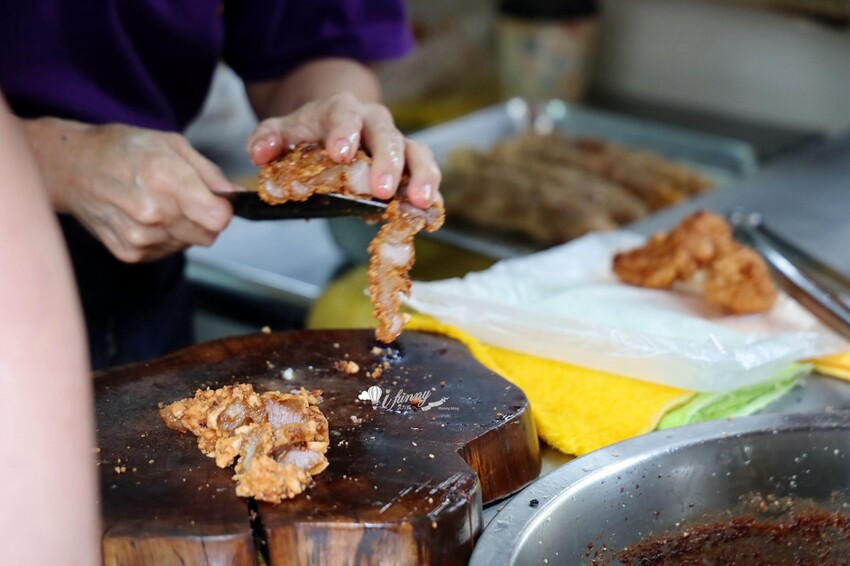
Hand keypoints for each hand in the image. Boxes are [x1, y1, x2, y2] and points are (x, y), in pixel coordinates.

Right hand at [25, 119, 236, 262]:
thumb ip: (209, 173)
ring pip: (189, 244)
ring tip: (162, 204)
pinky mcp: (130, 252)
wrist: (72, 168)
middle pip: (208, 235)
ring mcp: (139, 237)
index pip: (219, 218)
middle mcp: (153, 213)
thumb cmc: (122, 150)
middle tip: (187, 199)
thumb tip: (236, 195)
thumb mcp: (171, 145)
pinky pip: (168, 252)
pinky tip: (149, 217)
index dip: (224, 210)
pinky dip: (166, 237)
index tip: (217, 200)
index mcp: (166, 180)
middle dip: (207, 219)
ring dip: (185, 228)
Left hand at [246, 92, 440, 208]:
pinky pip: (427, 175)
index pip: (343, 113)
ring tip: (419, 202)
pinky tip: (432, 215)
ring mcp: (396, 144)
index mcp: (339, 111)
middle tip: (381, 190)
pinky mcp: (410, 166)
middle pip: (387, 134)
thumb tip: (259, 153)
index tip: (340, 153)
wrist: (336, 125)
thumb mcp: (281, 132)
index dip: (344, 131)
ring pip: (417, 152)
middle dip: (386, 162)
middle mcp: (374, 122)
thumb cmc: (309, 133)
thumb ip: (268, 139)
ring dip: (421, 176)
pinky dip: (431, 194)